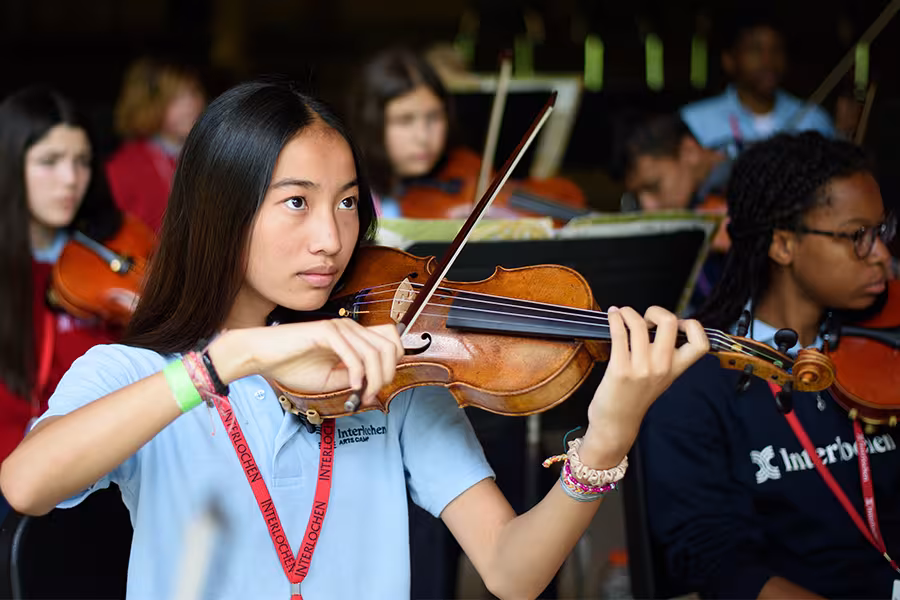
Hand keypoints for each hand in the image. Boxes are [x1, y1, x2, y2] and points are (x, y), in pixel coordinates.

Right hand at [214, 320, 403, 407]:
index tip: (377, 389)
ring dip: (373, 379)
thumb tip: (374, 385)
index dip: (391, 368)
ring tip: (361, 394)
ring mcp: (340, 327)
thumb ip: (353, 377)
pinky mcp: (326, 331)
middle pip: (389, 348)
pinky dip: (358, 374)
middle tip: (370, 395)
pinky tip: (353, 387)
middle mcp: (351, 328)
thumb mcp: (331, 378)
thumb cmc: (293, 365)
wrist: (263, 356)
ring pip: (374, 353)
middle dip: (386, 376)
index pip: (390, 344)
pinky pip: (353, 354)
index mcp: (354, 336)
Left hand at [580, 306, 707, 467]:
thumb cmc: (634, 398)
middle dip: (656, 310)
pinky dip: (614, 319)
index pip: (701, 344)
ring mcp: (641, 368)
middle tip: (645, 318)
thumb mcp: (659, 379)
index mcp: (675, 369)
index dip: (692, 325)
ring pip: (638, 324)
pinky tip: (612, 317)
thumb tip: (656, 326)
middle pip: (670, 322)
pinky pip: (619, 334)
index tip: (676, 324)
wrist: (616, 425)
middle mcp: (662, 367)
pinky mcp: (620, 369)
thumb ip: (664, 356)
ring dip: (628, 312)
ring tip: (622, 314)